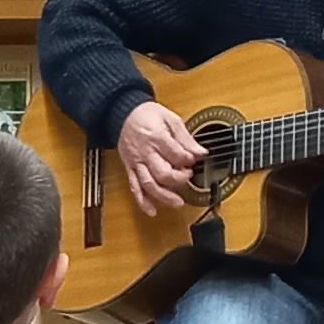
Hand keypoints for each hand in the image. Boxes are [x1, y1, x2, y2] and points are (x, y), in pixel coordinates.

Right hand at [115, 101, 204, 218]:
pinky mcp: (130, 168)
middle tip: (188, 176)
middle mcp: (146, 153)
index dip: (189, 160)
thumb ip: (185, 137)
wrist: (123, 114)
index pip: (176, 155)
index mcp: (157, 138)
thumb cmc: (146, 114)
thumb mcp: (170, 118)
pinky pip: (134, 187)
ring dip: (164, 196)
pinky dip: (142, 201)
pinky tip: (151, 210)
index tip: (195, 159)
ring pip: (149, 184)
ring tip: (177, 202)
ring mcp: (137, 162)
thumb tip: (200, 151)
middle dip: (179, 178)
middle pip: (163, 173)